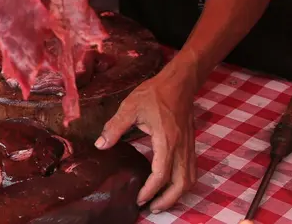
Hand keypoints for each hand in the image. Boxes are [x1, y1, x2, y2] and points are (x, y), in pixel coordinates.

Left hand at [96, 67, 197, 213]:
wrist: (178, 83)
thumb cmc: (154, 94)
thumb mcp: (130, 107)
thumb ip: (114, 127)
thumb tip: (100, 145)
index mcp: (166, 140)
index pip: (161, 174)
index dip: (151, 190)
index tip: (139, 199)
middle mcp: (181, 148)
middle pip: (181, 184)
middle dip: (168, 200)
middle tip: (151, 208)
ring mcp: (189, 147)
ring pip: (190, 180)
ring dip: (177, 195)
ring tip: (161, 202)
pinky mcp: (191, 145)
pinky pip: (191, 171)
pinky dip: (183, 183)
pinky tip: (171, 185)